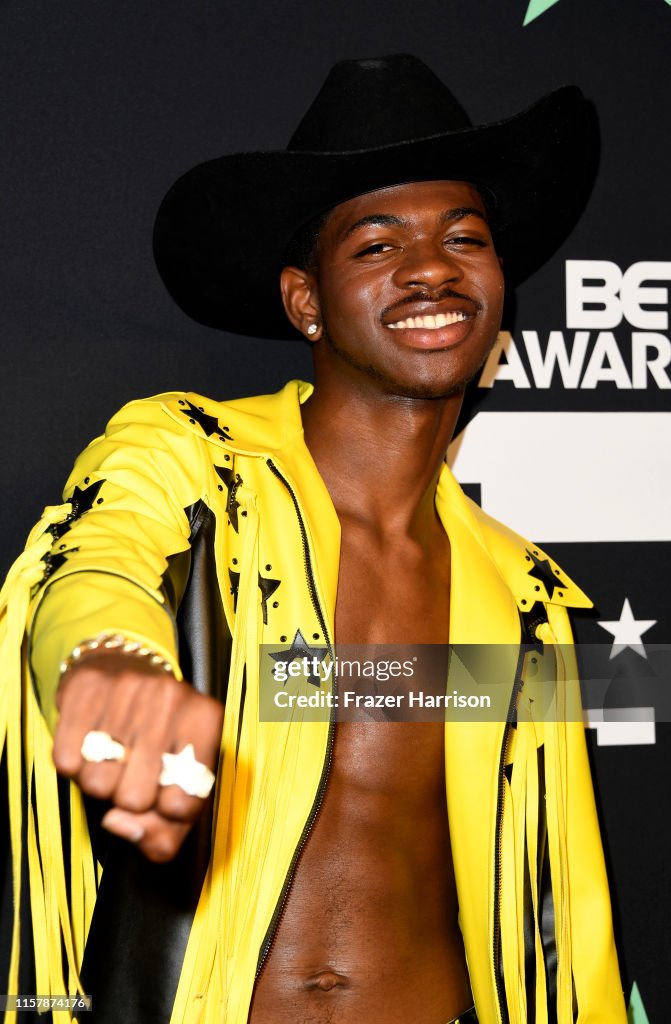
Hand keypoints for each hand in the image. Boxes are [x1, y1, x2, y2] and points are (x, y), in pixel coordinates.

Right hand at [52, 652, 223, 862]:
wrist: (123, 668)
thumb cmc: (158, 738)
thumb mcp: (180, 783)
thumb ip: (164, 832)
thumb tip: (122, 826)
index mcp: (206, 719)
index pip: (182, 806)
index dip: (165, 814)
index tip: (162, 795)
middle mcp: (172, 697)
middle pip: (134, 800)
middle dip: (127, 798)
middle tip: (132, 772)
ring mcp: (129, 687)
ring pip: (97, 784)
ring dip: (99, 782)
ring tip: (111, 757)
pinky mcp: (87, 687)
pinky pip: (66, 760)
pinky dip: (72, 764)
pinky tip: (89, 743)